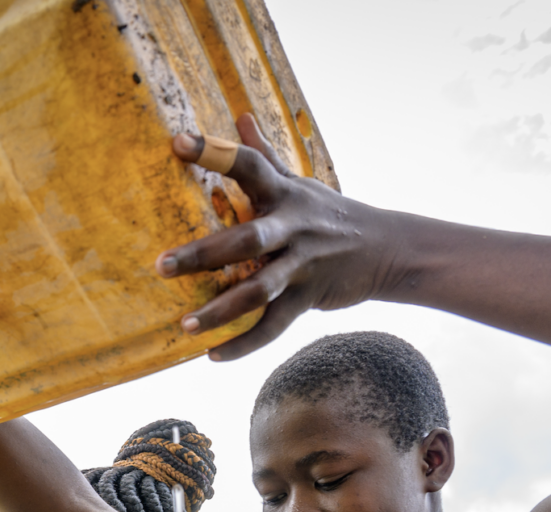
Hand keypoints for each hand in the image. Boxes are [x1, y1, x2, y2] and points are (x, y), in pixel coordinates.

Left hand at [156, 113, 401, 361]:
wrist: (388, 249)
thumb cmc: (329, 213)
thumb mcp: (300, 182)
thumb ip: (266, 154)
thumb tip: (240, 117)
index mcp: (286, 193)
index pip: (250, 165)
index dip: (215, 151)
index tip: (177, 142)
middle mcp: (293, 227)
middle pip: (246, 239)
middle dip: (204, 254)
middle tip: (162, 266)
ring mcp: (302, 265)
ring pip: (259, 291)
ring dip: (220, 311)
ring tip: (185, 325)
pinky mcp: (310, 298)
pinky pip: (274, 326)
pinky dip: (244, 344)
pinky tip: (213, 355)